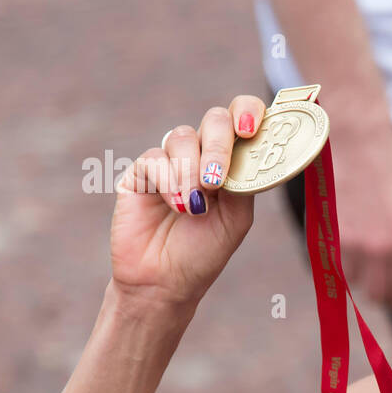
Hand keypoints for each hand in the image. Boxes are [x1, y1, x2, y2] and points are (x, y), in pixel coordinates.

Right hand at [110, 97, 263, 310]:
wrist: (165, 281)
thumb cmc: (205, 251)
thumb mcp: (236, 218)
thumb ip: (244, 182)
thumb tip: (247, 148)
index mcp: (232, 161)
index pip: (243, 118)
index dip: (249, 111)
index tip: (250, 130)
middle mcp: (203, 154)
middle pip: (215, 119)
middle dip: (218, 145)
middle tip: (216, 179)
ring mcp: (171, 160)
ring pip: (183, 136)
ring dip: (191, 170)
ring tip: (194, 207)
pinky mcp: (141, 172)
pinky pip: (155, 158)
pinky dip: (168, 180)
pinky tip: (175, 206)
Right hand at [329, 119, 391, 316]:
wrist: (355, 133)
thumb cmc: (389, 158)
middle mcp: (380, 247)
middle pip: (378, 294)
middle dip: (382, 293)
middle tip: (383, 288)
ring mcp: (350, 242)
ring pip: (353, 282)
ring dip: (358, 277)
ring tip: (364, 264)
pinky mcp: (326, 232)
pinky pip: (330, 265)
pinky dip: (336, 263)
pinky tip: (342, 252)